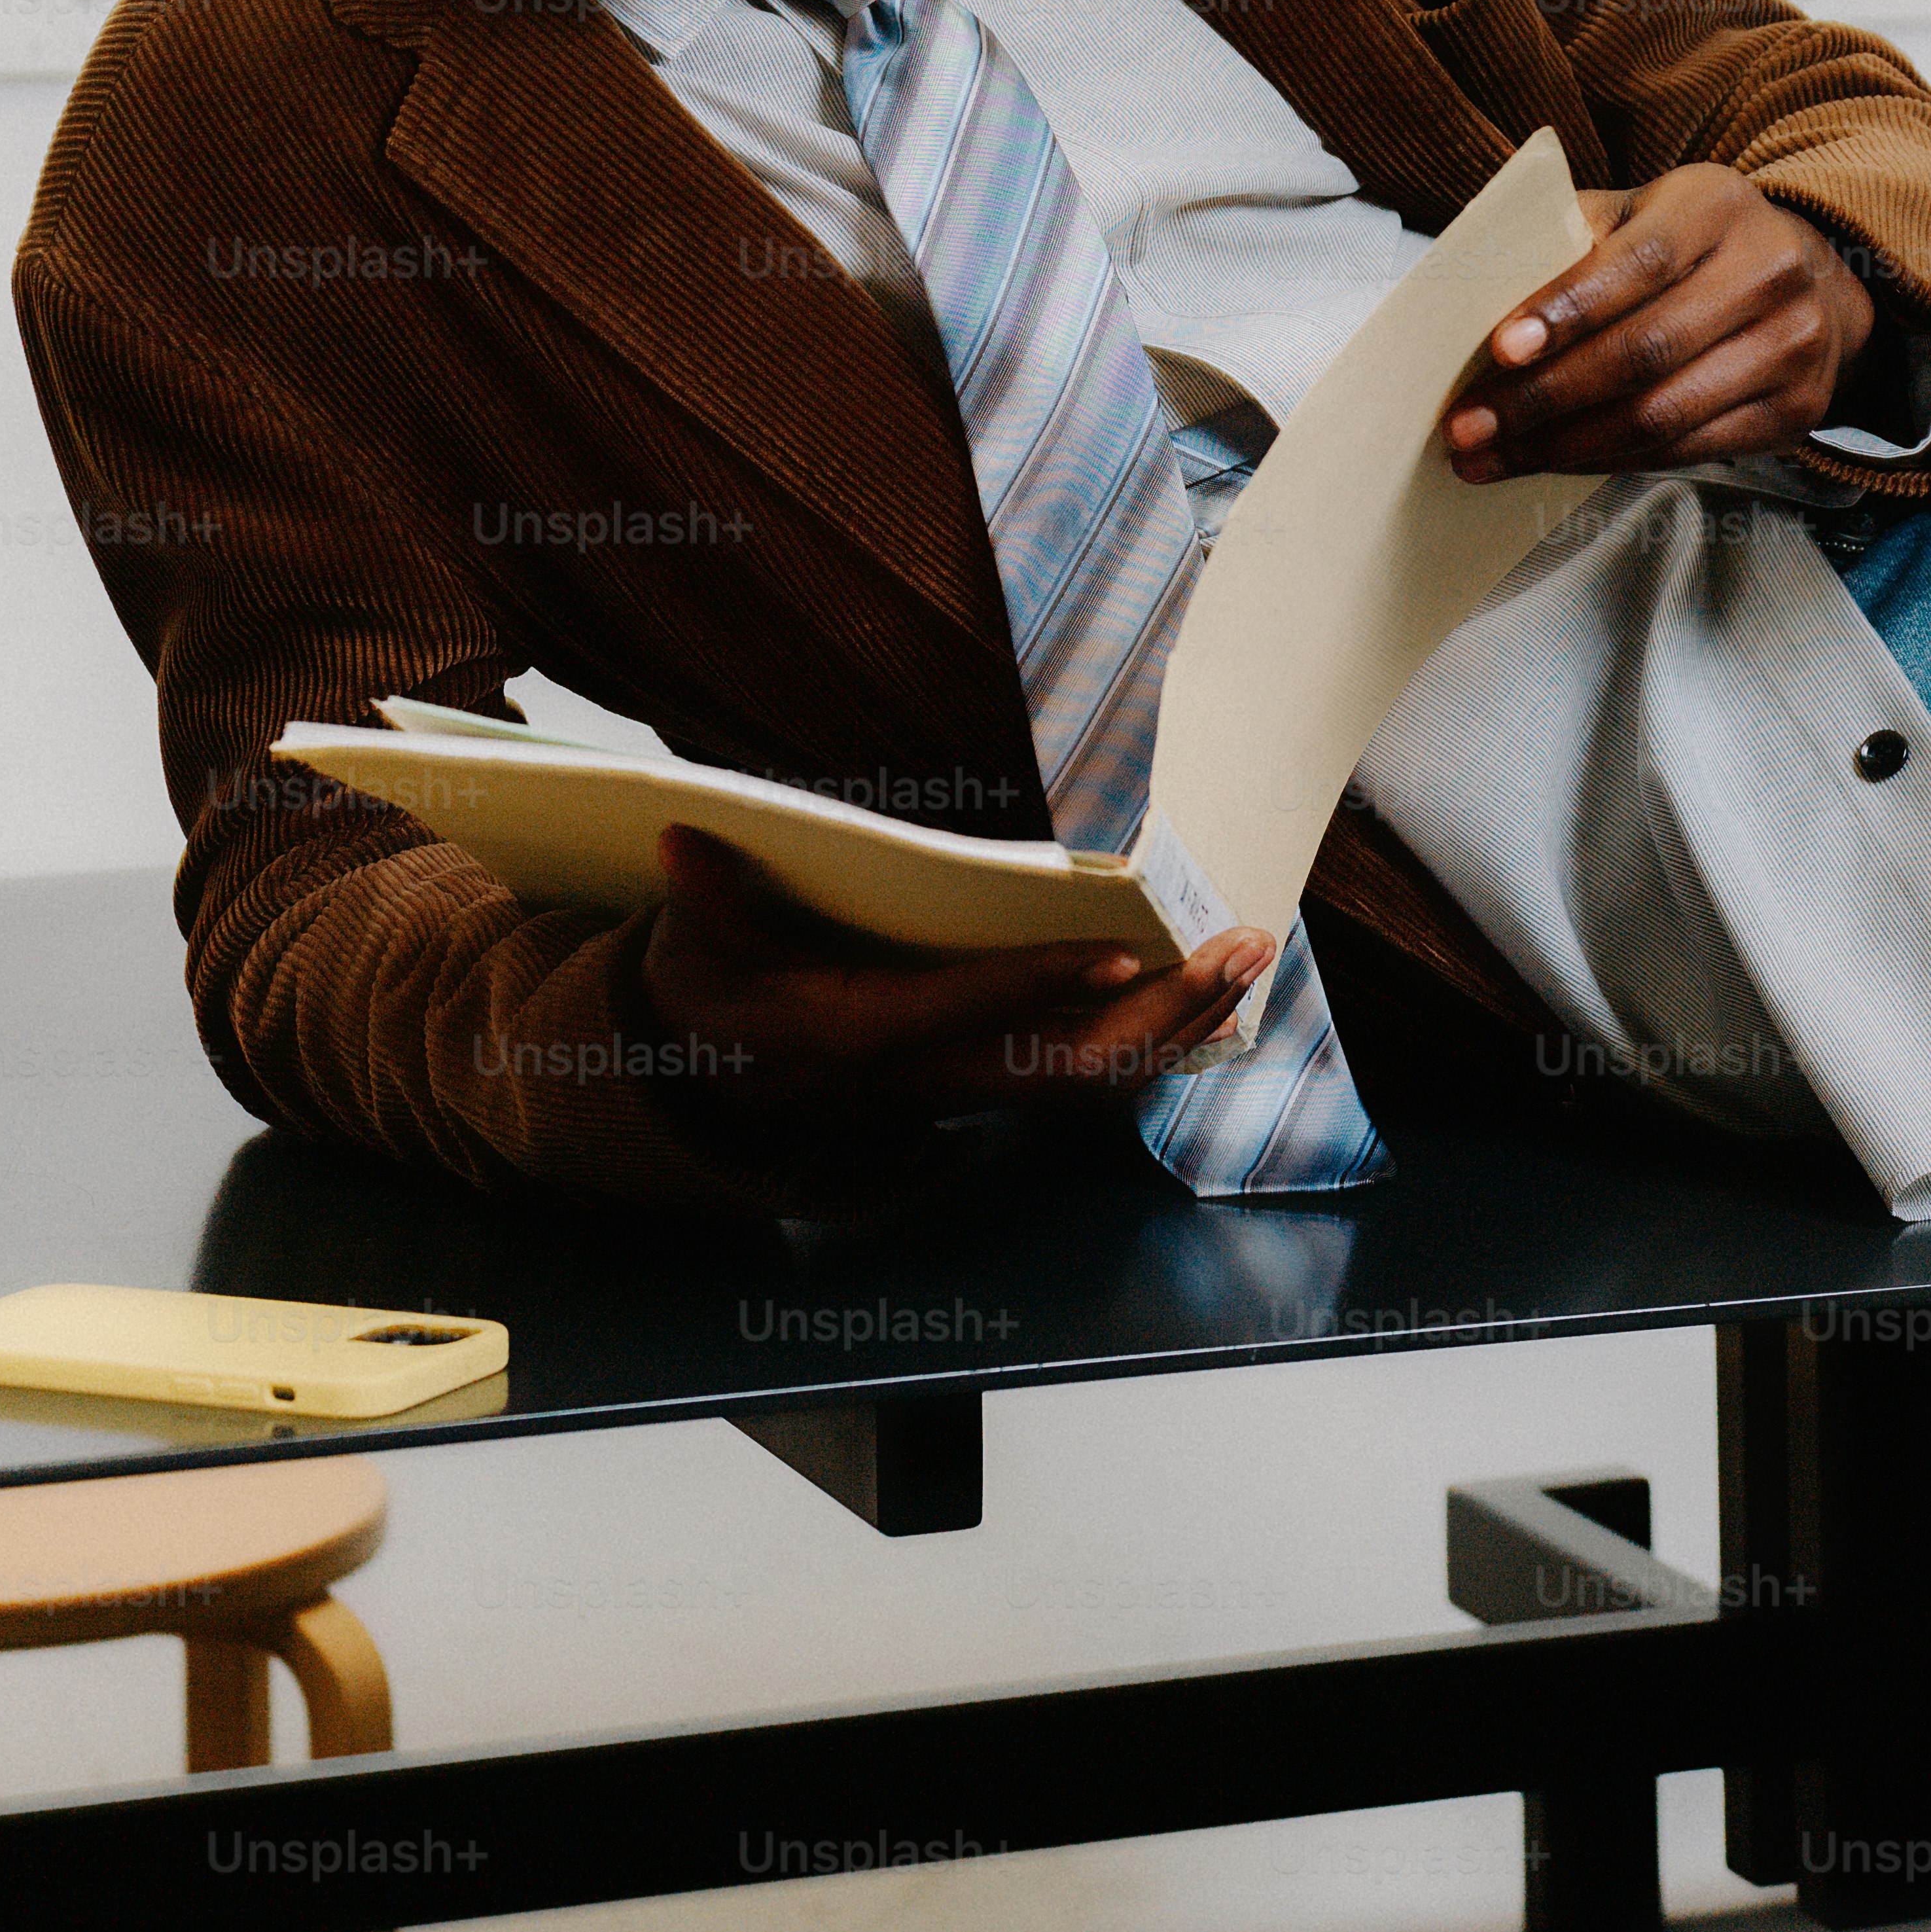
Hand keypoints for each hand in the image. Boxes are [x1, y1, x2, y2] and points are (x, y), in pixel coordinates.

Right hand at [633, 824, 1274, 1147]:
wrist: (719, 1078)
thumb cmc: (713, 994)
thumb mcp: (692, 947)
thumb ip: (705, 901)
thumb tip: (683, 841)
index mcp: (854, 1036)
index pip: (960, 1013)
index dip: (1038, 987)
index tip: (1118, 954)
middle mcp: (924, 1079)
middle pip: (1063, 1066)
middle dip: (1162, 1014)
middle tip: (1240, 945)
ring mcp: (961, 1090)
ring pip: (1090, 1077)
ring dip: (1178, 1023)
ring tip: (1247, 954)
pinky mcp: (985, 1082)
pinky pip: (1088, 1074)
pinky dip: (1156, 1037)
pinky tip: (1208, 993)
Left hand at [1444, 163, 1880, 481]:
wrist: (1809, 283)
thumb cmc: (1693, 246)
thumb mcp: (1639, 213)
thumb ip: (1572, 241)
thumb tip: (1483, 300)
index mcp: (1718, 206)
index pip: (1638, 262)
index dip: (1568, 309)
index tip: (1500, 348)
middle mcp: (1769, 273)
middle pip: (1646, 351)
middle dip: (1544, 397)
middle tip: (1470, 426)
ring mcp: (1791, 347)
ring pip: (1662, 415)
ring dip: (1562, 446)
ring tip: (1493, 456)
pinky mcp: (1794, 413)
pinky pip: (1684, 450)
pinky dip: (1607, 462)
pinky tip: (1554, 461)